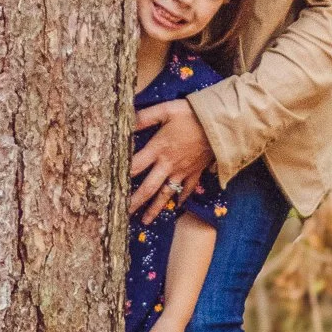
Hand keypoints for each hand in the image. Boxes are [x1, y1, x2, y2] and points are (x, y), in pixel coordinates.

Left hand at [129, 99, 211, 222]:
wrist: (220, 124)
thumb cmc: (192, 114)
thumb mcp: (166, 110)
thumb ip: (145, 117)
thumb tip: (126, 121)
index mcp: (158, 149)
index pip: (135, 166)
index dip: (122, 177)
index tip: (111, 187)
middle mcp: (168, 164)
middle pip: (148, 188)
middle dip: (135, 202)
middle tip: (123, 214)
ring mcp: (183, 171)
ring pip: (166, 194)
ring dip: (155, 208)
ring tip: (145, 221)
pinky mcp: (196, 171)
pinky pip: (187, 189)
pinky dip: (182, 198)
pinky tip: (177, 205)